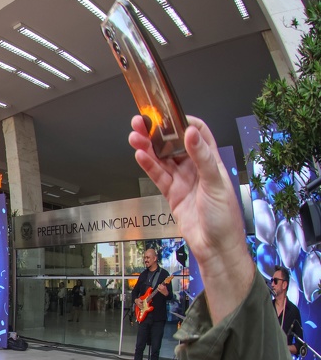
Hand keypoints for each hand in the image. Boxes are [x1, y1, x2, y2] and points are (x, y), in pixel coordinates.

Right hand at [129, 115, 252, 318]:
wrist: (214, 247)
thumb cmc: (224, 218)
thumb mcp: (216, 183)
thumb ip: (202, 157)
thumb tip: (191, 133)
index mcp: (211, 161)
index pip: (197, 133)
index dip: (182, 121)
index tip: (168, 112)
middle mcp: (195, 168)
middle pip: (173, 144)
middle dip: (158, 132)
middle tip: (142, 121)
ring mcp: (182, 180)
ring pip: (161, 158)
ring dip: (148, 146)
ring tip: (134, 136)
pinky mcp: (171, 193)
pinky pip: (157, 175)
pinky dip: (148, 164)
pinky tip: (139, 155)